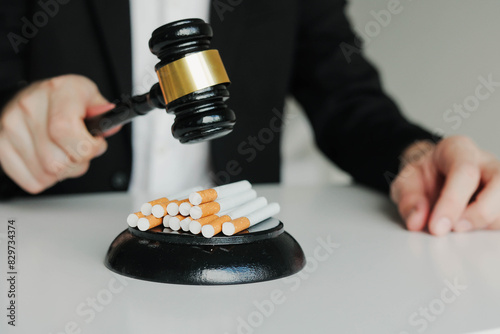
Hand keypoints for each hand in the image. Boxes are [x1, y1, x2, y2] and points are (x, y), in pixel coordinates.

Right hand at [0, 74, 116, 193]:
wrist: (34, 96)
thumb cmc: (64, 99)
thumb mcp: (90, 97)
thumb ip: (105, 114)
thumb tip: (111, 126)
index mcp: (57, 91)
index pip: (66, 130)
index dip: (87, 147)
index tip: (95, 145)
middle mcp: (29, 107)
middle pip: (57, 161)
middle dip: (79, 163)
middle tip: (80, 151)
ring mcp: (11, 127)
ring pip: (46, 174)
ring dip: (64, 172)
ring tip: (66, 154)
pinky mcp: (1, 146)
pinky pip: (32, 182)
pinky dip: (47, 178)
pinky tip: (50, 160)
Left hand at [390, 136, 499, 235]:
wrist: (430, 177)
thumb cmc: (422, 176)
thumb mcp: (404, 183)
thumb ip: (408, 200)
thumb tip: (417, 221)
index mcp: (458, 150)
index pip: (465, 172)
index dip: (452, 202)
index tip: (436, 226)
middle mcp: (486, 163)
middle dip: (480, 213)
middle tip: (455, 229)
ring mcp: (498, 183)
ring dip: (484, 224)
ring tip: (456, 230)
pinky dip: (486, 230)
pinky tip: (467, 232)